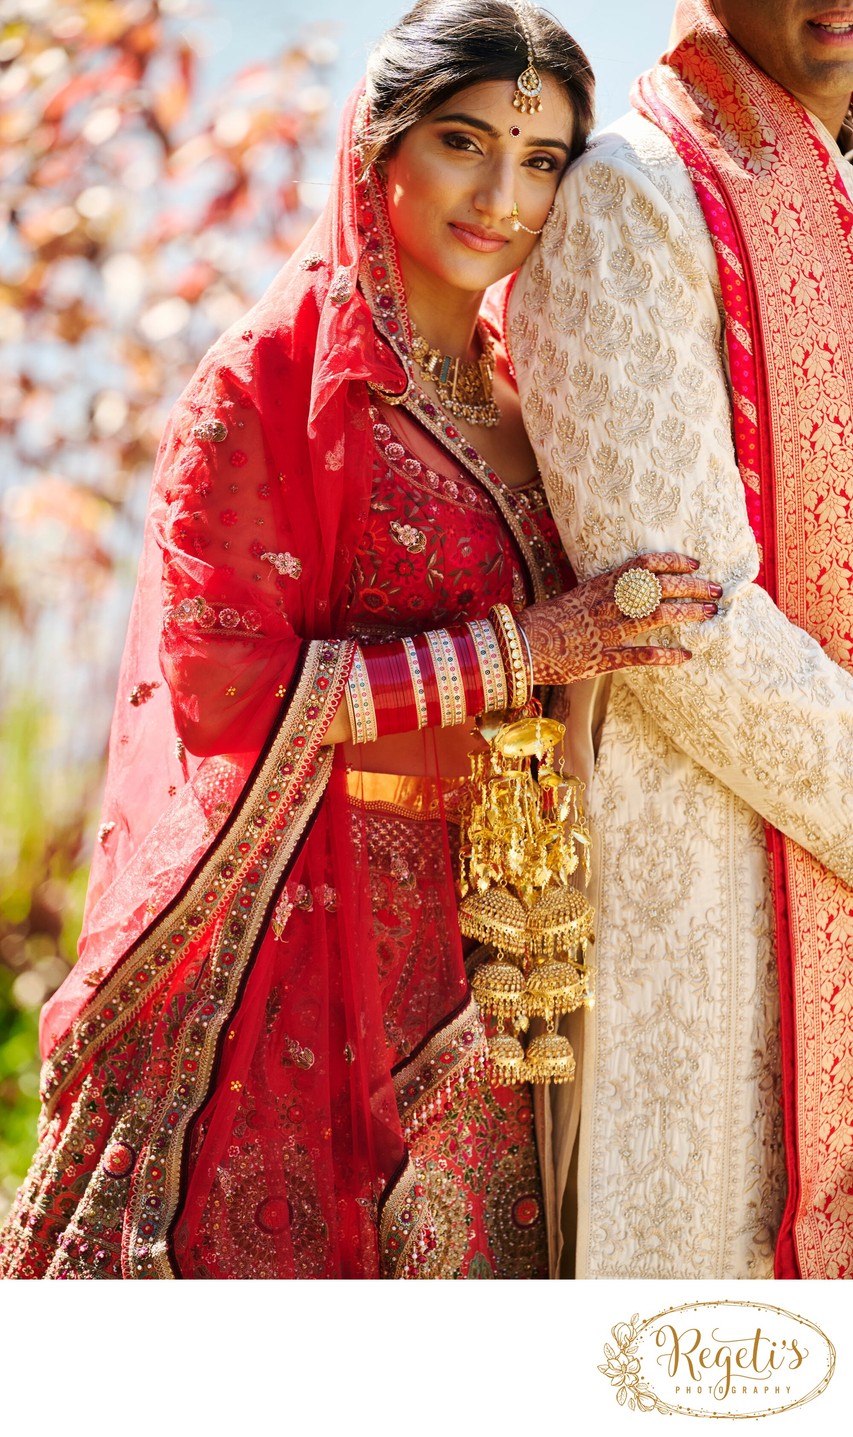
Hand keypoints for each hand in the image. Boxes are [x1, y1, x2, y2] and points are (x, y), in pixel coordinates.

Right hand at [518, 552, 720, 684]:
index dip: (672, 562)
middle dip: (690, 586)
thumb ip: (602, 593)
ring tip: (709, 612)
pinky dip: (665, 656)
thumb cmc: (543, 621)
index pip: (643, 564)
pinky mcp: (601, 659)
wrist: (518, 646)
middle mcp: (606, 604)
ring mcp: (605, 632)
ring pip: (655, 616)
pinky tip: (686, 656)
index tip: (694, 563)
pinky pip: (639, 656)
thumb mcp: (574, 596)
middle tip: (714, 589)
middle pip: (657, 588)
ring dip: (686, 613)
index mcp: (599, 585)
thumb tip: (628, 587)